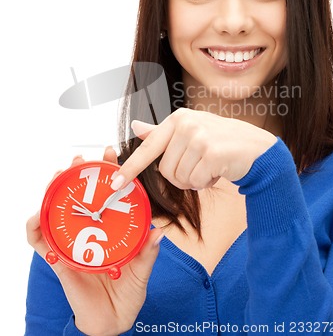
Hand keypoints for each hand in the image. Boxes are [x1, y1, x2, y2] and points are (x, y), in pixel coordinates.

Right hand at [27, 147, 162, 335]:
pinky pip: (39, 241)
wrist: (113, 319)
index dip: (106, 172)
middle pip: (77, 196)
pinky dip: (34, 226)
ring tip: (58, 177)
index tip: (111, 154)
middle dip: (76, 175)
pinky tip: (38, 215)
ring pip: (56, 210)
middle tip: (80, 161)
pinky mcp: (58, 259)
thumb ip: (148, 252)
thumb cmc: (128, 290)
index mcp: (108, 228)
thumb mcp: (142, 268)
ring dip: (53, 191)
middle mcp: (87, 231)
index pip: (105, 194)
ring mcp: (71, 242)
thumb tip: (158, 232)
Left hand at [111, 108, 276, 191]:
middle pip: (165, 170)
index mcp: (178, 118)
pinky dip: (206, 182)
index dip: (131, 168)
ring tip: (209, 166)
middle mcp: (187, 124)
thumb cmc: (221, 141)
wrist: (256, 148)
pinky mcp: (213, 152)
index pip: (148, 147)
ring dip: (194, 180)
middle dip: (180, 176)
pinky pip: (196, 181)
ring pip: (180, 178)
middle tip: (198, 167)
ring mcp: (200, 137)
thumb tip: (134, 126)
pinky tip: (218, 170)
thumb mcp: (190, 132)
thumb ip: (161, 132)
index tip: (115, 184)